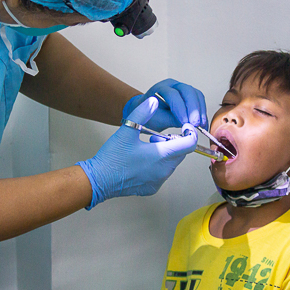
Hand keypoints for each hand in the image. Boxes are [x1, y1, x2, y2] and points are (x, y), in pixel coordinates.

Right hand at [79, 97, 197, 208]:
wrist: (99, 180)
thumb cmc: (112, 158)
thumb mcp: (127, 130)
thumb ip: (142, 113)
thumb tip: (154, 101)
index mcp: (161, 154)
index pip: (190, 144)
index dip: (189, 133)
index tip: (184, 127)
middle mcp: (164, 170)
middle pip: (181, 153)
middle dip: (174, 143)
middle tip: (154, 137)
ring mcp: (159, 181)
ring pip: (172, 164)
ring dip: (165, 154)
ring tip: (147, 147)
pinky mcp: (152, 188)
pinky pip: (162, 174)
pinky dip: (158, 166)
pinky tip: (141, 161)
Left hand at [122, 78, 206, 130]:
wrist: (147, 114)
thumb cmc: (148, 115)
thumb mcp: (156, 119)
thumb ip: (170, 120)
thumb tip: (187, 125)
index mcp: (160, 88)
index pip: (172, 94)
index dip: (180, 108)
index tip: (184, 122)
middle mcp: (172, 85)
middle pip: (187, 91)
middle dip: (193, 108)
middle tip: (195, 123)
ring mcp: (182, 89)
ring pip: (196, 95)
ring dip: (200, 111)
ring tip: (201, 125)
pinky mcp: (189, 97)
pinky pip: (199, 101)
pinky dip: (202, 113)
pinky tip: (203, 124)